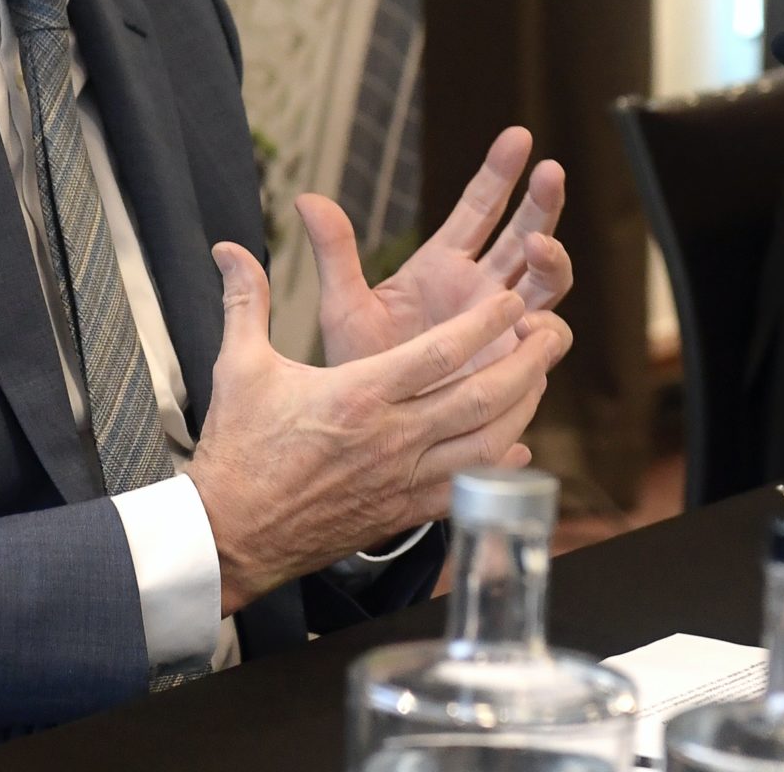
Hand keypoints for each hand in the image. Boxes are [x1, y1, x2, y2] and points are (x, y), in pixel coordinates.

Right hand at [186, 242, 569, 614]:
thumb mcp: (240, 367)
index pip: (439, 354)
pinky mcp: (403, 512)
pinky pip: (466, 489)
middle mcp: (391, 438)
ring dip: (522, 410)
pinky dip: (498, 468)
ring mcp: (403, 480)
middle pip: (479, 398)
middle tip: (555, 333)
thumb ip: (246, 301)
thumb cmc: (238, 451)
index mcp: (358, 396)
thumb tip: (229, 248)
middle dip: (526, 363)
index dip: (484, 325)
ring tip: (541, 379)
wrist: (231, 535)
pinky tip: (515, 449)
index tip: (513, 301)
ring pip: (485, 445)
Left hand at [311, 126, 573, 371]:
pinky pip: (547, 341)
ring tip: (538, 245)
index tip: (519, 138)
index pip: (480, 208)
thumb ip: (335, 254)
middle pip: (525, 233)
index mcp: (443, 266)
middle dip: (542, 202)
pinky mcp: (515, 366)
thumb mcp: (344, 309)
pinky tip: (534, 319)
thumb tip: (307, 197)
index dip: (500, 173)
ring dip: (552, 258)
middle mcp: (480, 289)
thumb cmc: (357, 369)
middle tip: (551, 172)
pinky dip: (548, 328)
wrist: (370, 434)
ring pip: (547, 282)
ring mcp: (503, 327)